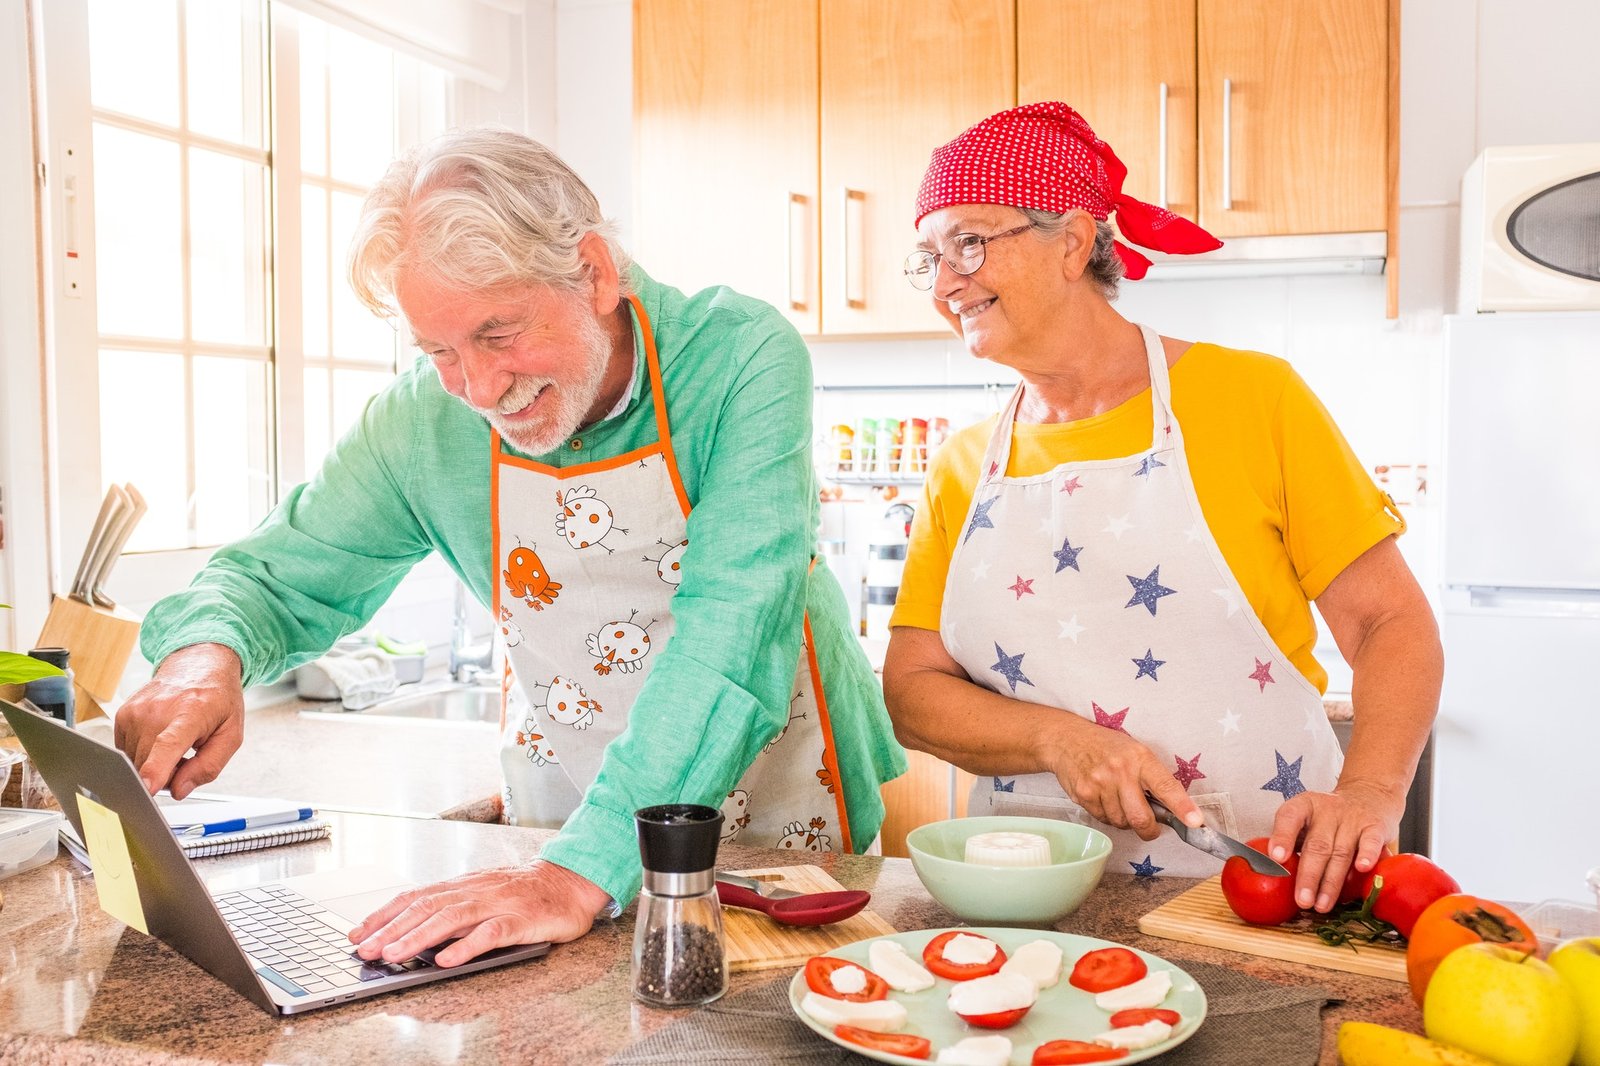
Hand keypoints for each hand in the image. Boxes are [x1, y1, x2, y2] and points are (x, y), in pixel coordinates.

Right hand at [113, 643, 244, 797]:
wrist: (199, 664)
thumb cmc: (218, 699)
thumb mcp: (231, 734)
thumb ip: (209, 766)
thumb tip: (180, 790)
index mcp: (190, 713)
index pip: (168, 744)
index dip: (156, 769)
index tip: (147, 787)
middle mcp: (157, 710)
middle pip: (148, 764)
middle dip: (166, 776)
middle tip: (188, 758)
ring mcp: (136, 711)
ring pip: (135, 761)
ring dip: (154, 764)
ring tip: (176, 744)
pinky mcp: (122, 715)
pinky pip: (127, 751)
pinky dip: (144, 754)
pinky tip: (160, 738)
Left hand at [350, 860, 611, 966]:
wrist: (572, 881)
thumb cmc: (528, 893)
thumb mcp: (485, 895)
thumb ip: (455, 910)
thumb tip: (415, 930)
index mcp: (464, 885)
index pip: (416, 896)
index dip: (384, 914)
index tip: (358, 933)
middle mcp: (476, 890)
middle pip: (427, 906)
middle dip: (391, 928)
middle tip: (366, 949)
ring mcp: (498, 903)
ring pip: (452, 917)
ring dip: (419, 936)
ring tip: (394, 954)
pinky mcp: (521, 920)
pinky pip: (491, 933)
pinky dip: (466, 945)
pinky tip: (448, 960)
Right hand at [1046, 717, 1201, 840]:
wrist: (1067, 739)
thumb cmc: (1107, 746)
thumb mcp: (1135, 752)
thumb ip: (1153, 778)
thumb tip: (1173, 810)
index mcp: (1141, 758)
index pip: (1166, 786)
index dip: (1182, 807)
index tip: (1195, 822)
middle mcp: (1121, 771)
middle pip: (1141, 818)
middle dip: (1149, 830)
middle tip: (1149, 827)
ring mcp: (1100, 783)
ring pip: (1121, 822)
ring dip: (1124, 820)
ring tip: (1118, 800)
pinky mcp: (1084, 794)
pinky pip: (1103, 819)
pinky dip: (1107, 815)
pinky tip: (1103, 798)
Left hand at [1268, 781, 1400, 912]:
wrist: (1367, 796)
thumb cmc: (1328, 818)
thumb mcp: (1306, 821)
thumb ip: (1291, 842)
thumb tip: (1271, 874)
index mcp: (1304, 806)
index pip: (1289, 817)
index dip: (1282, 837)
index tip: (1276, 858)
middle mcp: (1327, 810)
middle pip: (1317, 846)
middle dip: (1309, 876)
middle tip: (1302, 901)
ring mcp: (1352, 818)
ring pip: (1341, 852)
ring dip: (1332, 882)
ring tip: (1322, 905)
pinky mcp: (1375, 826)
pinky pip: (1371, 841)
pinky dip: (1367, 855)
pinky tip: (1362, 869)